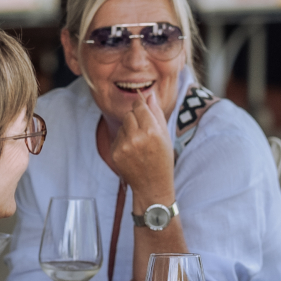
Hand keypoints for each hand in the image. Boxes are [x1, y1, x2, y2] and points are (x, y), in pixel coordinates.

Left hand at [104, 88, 175, 202]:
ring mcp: (124, 146)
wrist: (152, 186)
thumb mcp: (165, 135)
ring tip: (139, 143)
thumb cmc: (162, 160)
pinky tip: (132, 152)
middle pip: (129, 114)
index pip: (139, 106)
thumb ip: (156, 113)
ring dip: (129, 129)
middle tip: (144, 130)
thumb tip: (149, 95)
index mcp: (152, 131)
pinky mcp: (115, 153)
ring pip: (122, 125)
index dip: (140, 105)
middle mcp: (136, 137)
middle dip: (135, 118)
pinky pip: (117, 137)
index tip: (142, 107)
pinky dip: (123, 141)